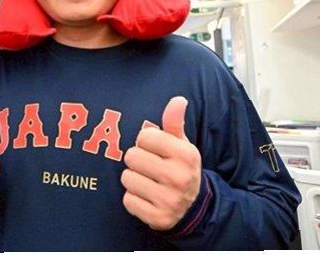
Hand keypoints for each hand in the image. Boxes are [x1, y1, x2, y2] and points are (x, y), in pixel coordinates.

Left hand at [121, 96, 201, 229]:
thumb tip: (178, 100)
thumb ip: (174, 122)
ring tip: (148, 182)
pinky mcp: (157, 218)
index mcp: (186, 154)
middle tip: (150, 167)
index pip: (144, 136)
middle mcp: (179, 177)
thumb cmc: (180, 167)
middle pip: (132, 156)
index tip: (156, 150)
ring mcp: (169, 200)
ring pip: (127, 178)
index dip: (146, 142)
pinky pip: (128, 201)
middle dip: (137, 160)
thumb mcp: (181, 144)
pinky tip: (147, 197)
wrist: (192, 206)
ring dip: (133, 179)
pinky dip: (133, 199)